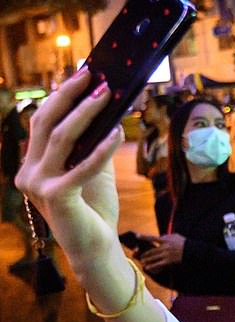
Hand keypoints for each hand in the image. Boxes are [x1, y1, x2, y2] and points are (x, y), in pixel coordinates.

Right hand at [14, 68, 124, 268]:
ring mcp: (37, 185)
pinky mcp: (55, 197)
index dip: (60, 96)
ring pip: (61, 137)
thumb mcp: (94, 168)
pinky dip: (101, 148)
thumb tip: (109, 107)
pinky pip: (81, 165)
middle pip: (46, 123)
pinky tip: (118, 131)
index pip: (42, 122)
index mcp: (33, 164)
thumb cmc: (95, 207)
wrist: (96, 246)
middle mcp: (28, 172)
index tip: (82, 74)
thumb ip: (93, 142)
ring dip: (87, 113)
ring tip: (108, 94)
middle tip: (93, 76)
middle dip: (70, 96)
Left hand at [139, 234, 185, 271]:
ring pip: (153, 257)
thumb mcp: (175, 236)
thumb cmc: (183, 242)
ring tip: (142, 261)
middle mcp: (164, 247)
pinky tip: (147, 267)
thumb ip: (166, 236)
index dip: (144, 237)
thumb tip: (160, 237)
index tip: (137, 236)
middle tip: (139, 255)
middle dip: (144, 253)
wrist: (191, 250)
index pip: (152, 238)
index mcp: (165, 240)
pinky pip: (158, 264)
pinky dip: (152, 266)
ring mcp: (166, 254)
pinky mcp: (168, 261)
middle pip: (151, 250)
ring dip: (147, 260)